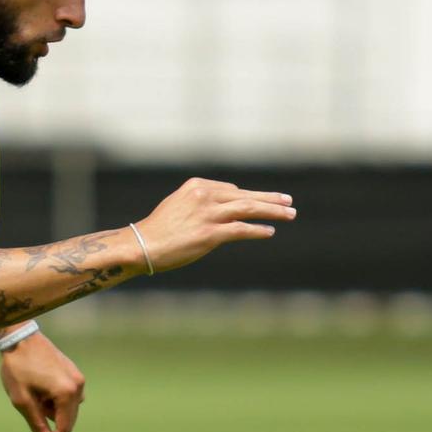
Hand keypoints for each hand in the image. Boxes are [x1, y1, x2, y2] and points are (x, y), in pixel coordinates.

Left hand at [0, 332, 84, 431]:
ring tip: (32, 395)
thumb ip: (37, 425)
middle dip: (51, 424)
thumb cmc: (17, 368)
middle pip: (68, 419)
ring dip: (51, 410)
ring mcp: (78, 378)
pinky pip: (67, 396)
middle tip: (30, 413)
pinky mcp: (74, 372)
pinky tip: (39, 389)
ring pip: (67, 408)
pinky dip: (55, 400)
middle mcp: (77, 386)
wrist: (19, 337)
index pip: (64, 428)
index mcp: (66, 393)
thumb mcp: (22, 401)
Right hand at [134, 179, 294, 272]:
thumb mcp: (177, 206)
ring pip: (249, 209)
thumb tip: (221, 209)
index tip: (261, 202)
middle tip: (288, 200)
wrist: (142, 245)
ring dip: (272, 211)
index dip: (248, 198)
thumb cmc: (158, 230)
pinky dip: (258, 230)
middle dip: (270, 199)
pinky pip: (241, 229)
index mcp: (197, 186)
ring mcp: (209, 214)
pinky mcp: (211, 234)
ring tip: (289, 213)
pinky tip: (270, 231)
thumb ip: (199, 203)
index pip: (231, 190)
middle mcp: (205, 196)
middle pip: (245, 196)